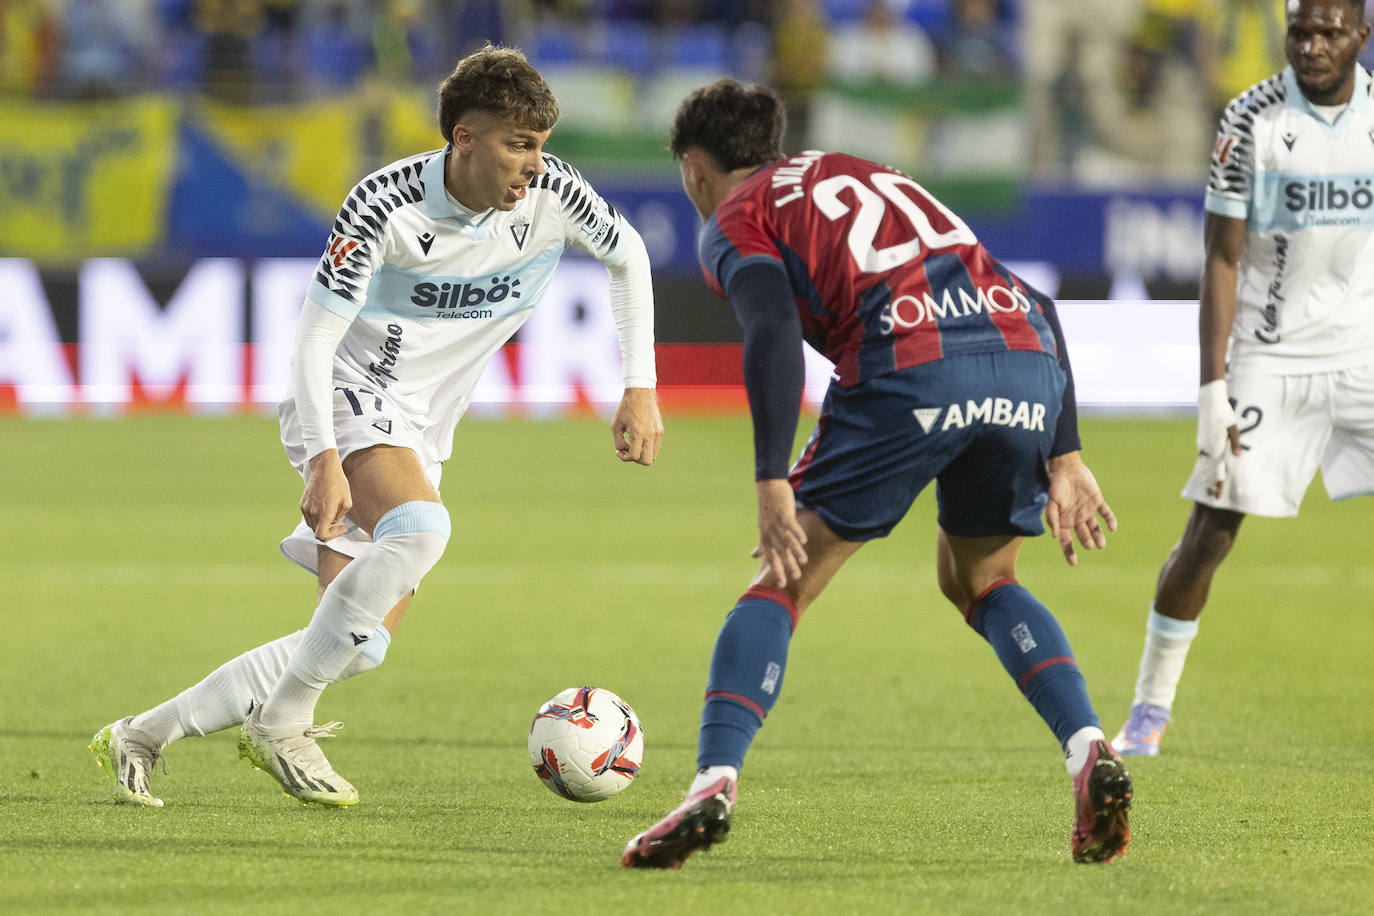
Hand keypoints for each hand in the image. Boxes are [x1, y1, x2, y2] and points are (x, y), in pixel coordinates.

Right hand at [301, 449, 351, 540]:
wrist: (324, 469)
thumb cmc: (338, 483)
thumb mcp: (347, 502)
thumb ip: (340, 517)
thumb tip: (334, 522)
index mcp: (324, 513)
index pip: (322, 536)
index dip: (332, 536)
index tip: (340, 527)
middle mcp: (312, 513)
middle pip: (317, 532)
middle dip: (329, 530)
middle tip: (339, 522)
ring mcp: (305, 508)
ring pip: (312, 525)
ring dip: (322, 524)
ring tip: (333, 516)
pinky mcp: (302, 504)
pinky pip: (308, 517)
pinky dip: (316, 518)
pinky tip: (325, 510)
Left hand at [611, 387, 662, 465]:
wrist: (640, 393)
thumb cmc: (625, 408)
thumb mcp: (616, 425)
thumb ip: (618, 442)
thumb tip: (624, 452)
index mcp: (638, 433)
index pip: (634, 456)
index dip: (624, 457)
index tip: (618, 451)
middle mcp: (650, 435)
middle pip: (647, 461)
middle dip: (635, 460)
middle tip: (628, 450)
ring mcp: (657, 433)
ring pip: (653, 456)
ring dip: (642, 454)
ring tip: (633, 445)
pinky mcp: (660, 431)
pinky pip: (655, 447)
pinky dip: (647, 448)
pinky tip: (639, 439)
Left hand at [751, 478, 807, 586]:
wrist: (768, 488)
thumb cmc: (766, 510)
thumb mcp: (762, 529)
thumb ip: (761, 544)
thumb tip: (753, 556)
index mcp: (766, 539)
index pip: (772, 559)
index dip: (777, 572)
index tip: (782, 585)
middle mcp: (770, 534)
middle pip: (780, 553)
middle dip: (788, 566)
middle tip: (796, 578)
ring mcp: (776, 524)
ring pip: (787, 541)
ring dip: (796, 552)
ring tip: (804, 562)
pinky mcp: (784, 514)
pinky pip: (791, 525)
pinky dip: (797, 533)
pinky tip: (804, 541)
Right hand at [1045, 451, 1116, 565]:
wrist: (1067, 469)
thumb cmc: (1056, 486)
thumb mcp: (1051, 503)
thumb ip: (1052, 519)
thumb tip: (1055, 536)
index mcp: (1064, 521)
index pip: (1066, 540)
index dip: (1069, 552)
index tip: (1073, 563)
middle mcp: (1076, 518)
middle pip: (1082, 535)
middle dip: (1087, 542)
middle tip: (1089, 545)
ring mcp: (1087, 510)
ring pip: (1095, 527)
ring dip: (1098, 536)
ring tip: (1101, 544)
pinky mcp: (1097, 501)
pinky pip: (1105, 513)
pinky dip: (1110, 520)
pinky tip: (1113, 528)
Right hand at [1196, 379, 1241, 498]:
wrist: (1209, 403)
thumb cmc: (1224, 414)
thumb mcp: (1234, 428)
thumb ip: (1234, 443)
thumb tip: (1237, 457)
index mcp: (1215, 447)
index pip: (1218, 470)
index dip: (1219, 483)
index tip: (1219, 495)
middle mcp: (1206, 449)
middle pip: (1209, 471)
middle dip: (1211, 485)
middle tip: (1213, 498)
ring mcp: (1202, 446)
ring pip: (1203, 466)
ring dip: (1206, 479)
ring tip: (1207, 489)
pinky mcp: (1201, 442)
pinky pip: (1202, 460)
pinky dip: (1203, 469)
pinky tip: (1204, 473)